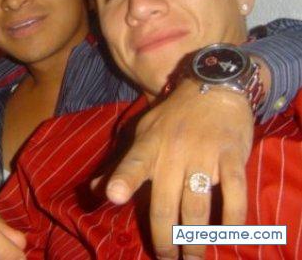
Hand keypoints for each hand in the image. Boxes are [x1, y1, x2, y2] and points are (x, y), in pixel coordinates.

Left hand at [104, 79, 253, 259]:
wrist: (212, 88)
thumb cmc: (174, 115)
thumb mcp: (143, 131)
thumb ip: (123, 164)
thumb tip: (96, 192)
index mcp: (149, 144)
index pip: (133, 163)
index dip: (124, 179)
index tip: (114, 196)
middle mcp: (173, 150)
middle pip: (165, 203)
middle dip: (166, 239)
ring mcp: (204, 153)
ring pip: (197, 206)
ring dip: (196, 239)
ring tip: (194, 258)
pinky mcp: (231, 155)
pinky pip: (234, 193)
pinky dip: (231, 218)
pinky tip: (227, 234)